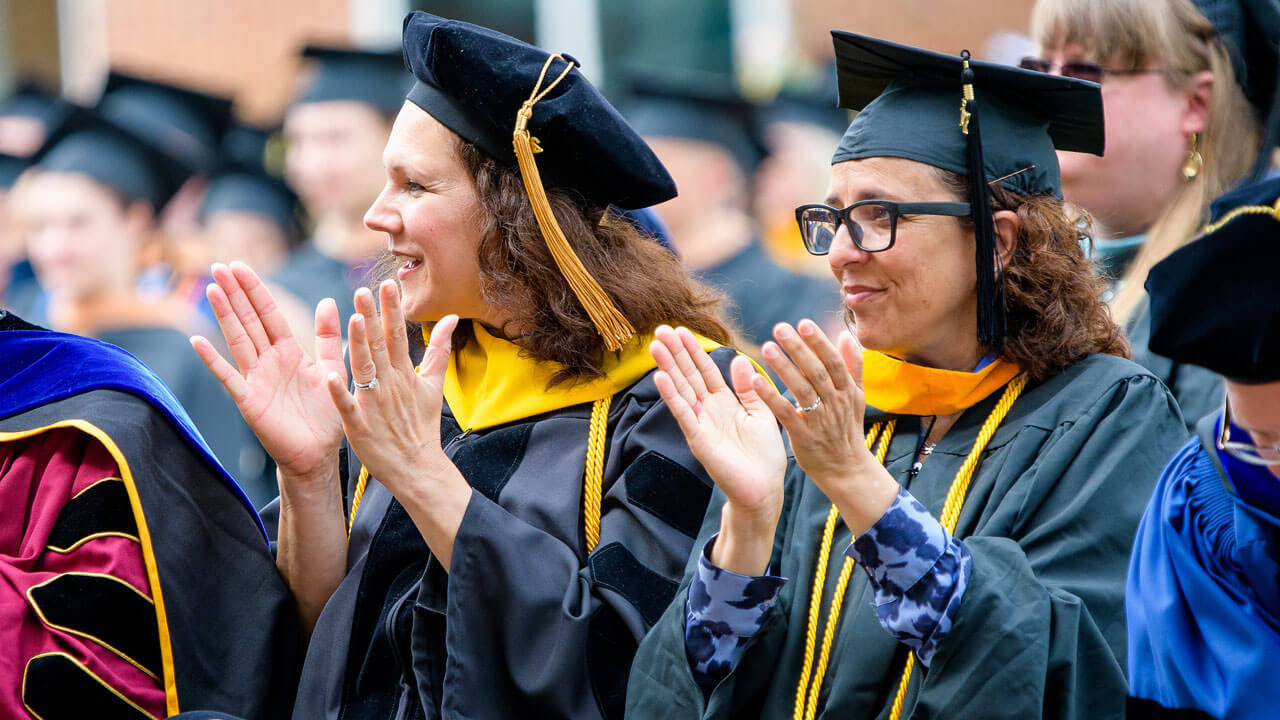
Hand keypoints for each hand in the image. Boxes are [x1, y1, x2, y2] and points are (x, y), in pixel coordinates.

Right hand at [191, 262, 345, 479]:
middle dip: (235, 293)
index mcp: (289, 352)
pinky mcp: (249, 401)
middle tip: (218, 265)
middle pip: (249, 320)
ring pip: (238, 340)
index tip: (240, 265)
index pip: (269, 314)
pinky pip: (229, 377)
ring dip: (224, 315)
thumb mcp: (333, 368)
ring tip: (211, 289)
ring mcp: (256, 379)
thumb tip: (329, 300)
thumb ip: (328, 337)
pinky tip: (197, 341)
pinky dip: (213, 360)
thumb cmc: (325, 414)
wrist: (319, 454)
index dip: (255, 290)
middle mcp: (269, 361)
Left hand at [324, 281, 459, 497]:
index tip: (387, 285)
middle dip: (373, 318)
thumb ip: (439, 349)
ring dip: (359, 345)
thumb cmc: (421, 426)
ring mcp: (374, 405)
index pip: (398, 336)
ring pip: (364, 369)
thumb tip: (450, 318)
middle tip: (364, 291)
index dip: (392, 310)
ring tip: (353, 319)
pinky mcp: (359, 426)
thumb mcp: (434, 385)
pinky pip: (347, 407)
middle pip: (380, 347)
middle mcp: (389, 385)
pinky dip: (338, 393)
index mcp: (405, 374)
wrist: (418, 467)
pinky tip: (328, 376)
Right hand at [650, 326, 785, 573]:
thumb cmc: (764, 456)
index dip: (693, 350)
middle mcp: (708, 410)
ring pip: (681, 389)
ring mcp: (700, 423)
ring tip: (655, 346)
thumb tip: (739, 359)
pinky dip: (671, 395)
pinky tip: (661, 377)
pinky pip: (683, 412)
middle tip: (660, 329)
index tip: (681, 330)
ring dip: (668, 368)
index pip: (705, 371)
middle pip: (688, 375)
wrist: (764, 489)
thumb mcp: (761, 414)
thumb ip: (748, 388)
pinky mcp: (698, 438)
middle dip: (675, 353)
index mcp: (724, 403)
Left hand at [752, 319, 896, 534]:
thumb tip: (846, 335)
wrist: (845, 468)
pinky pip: (786, 413)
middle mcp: (835, 403)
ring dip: (784, 367)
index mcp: (847, 391)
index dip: (819, 342)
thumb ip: (852, 366)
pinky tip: (756, 381)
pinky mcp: (803, 435)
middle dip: (799, 348)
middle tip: (780, 328)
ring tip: (767, 347)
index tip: (804, 323)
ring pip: (801, 389)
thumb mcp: (856, 397)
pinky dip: (771, 396)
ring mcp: (819, 419)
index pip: (834, 362)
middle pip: (817, 371)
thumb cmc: (847, 429)